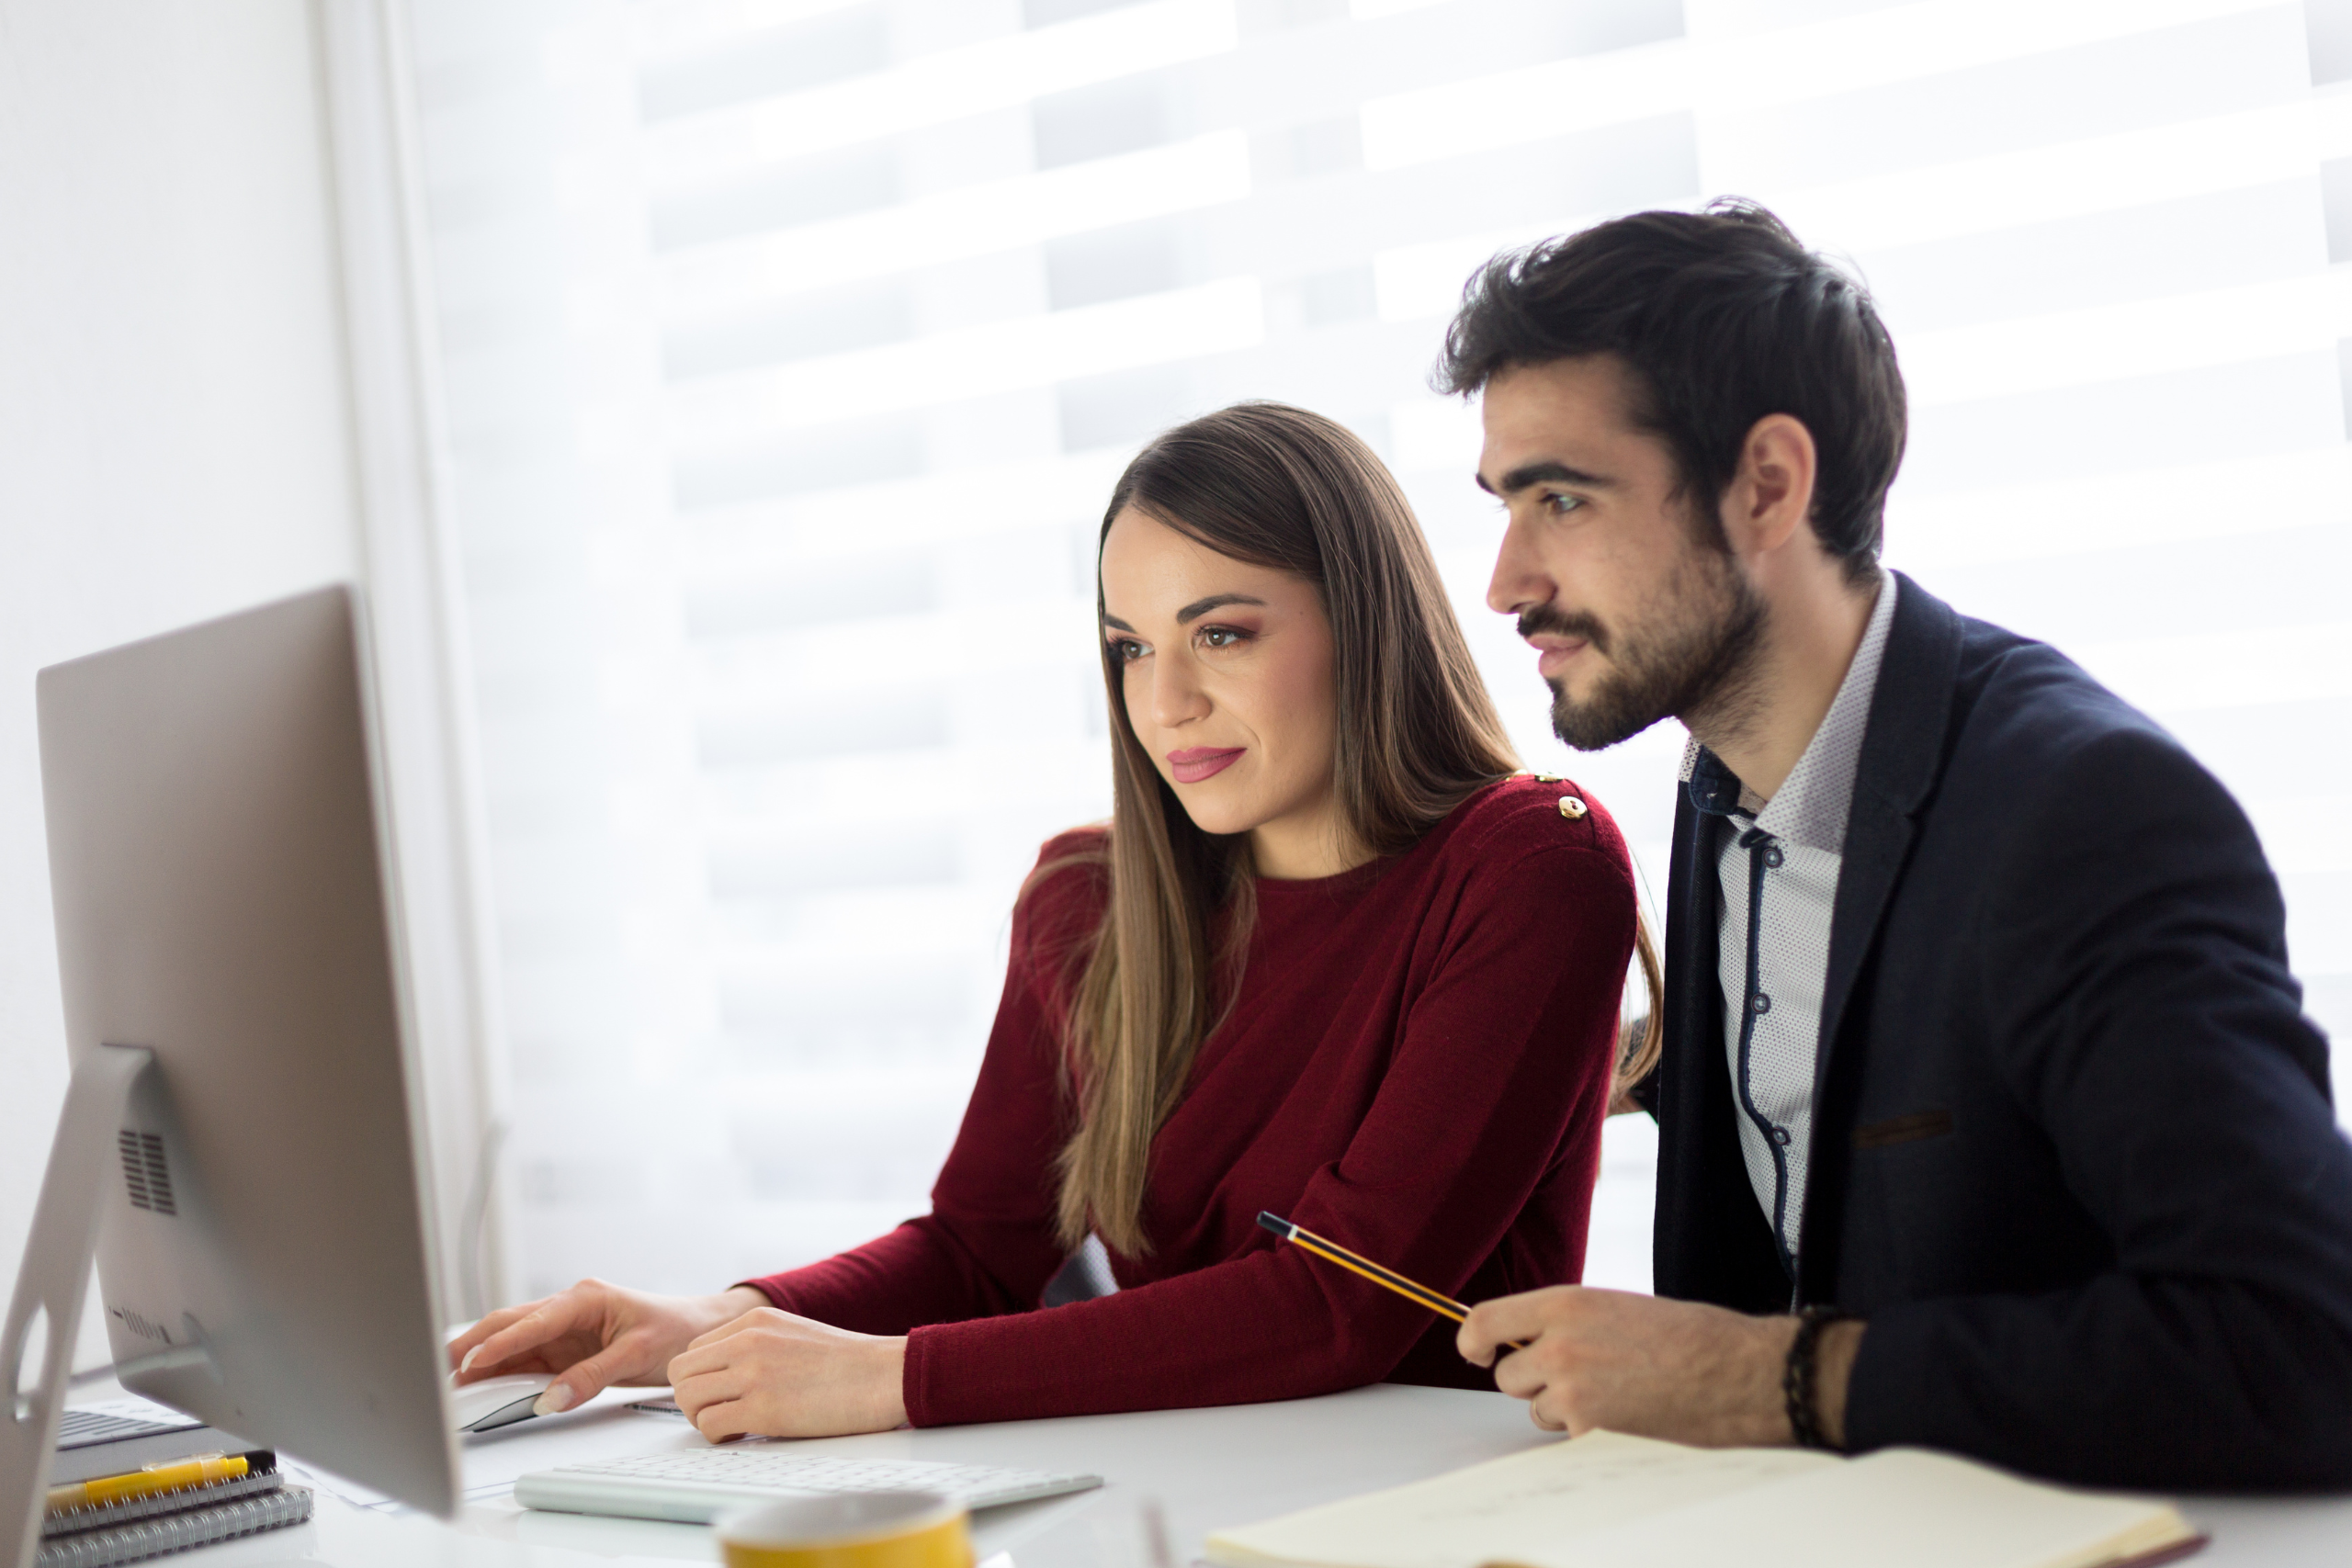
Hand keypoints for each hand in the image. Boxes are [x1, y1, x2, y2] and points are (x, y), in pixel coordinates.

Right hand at [447, 1279, 767, 1413]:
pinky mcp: (562, 1349)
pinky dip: (501, 1372)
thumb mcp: (637, 1353)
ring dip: (481, 1361)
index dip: (501, 1342)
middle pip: (508, 1324)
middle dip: (474, 1345)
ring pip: (510, 1343)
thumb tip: (550, 1398)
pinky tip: (480, 1387)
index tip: (472, 1362)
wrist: (696, 1330)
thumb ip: (592, 1376)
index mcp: (585, 1298)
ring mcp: (562, 1329)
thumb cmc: (674, 1329)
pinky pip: (524, 1359)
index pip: (533, 1320)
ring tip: (449, 1384)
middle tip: (441, 1371)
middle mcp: (567, 1309)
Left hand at [668, 1307, 907, 1440]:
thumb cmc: (849, 1362)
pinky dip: (718, 1436)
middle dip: (692, 1398)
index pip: (695, 1350)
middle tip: (718, 1411)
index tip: (719, 1393)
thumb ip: (757, 1342)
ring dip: (701, 1418)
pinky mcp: (762, 1409)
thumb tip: (727, 1370)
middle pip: (681, 1372)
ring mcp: (753, 1375)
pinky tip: (743, 1433)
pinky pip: (710, 1425)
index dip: (701, 1378)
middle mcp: (748, 1343)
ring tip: (731, 1424)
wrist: (884, 1375)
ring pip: (687, 1398)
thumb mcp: (794, 1331)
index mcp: (755, 1321)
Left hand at [1458, 1286, 1863, 1447]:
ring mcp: (1571, 1387)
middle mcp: (1558, 1342)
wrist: (1737, 1370)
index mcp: (1565, 1302)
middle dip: (1531, 1380)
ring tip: (1610, 1393)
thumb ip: (1568, 1321)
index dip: (1474, 1341)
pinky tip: (1625, 1415)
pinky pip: (1564, 1434)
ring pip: (1533, 1407)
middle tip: (1574, 1377)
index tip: (1478, 1351)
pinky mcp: (1589, 1426)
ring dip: (1558, 1407)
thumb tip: (1532, 1341)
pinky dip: (1585, 1432)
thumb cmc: (1691, 1336)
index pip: (1485, 1320)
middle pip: (1505, 1374)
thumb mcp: (1616, 1307)